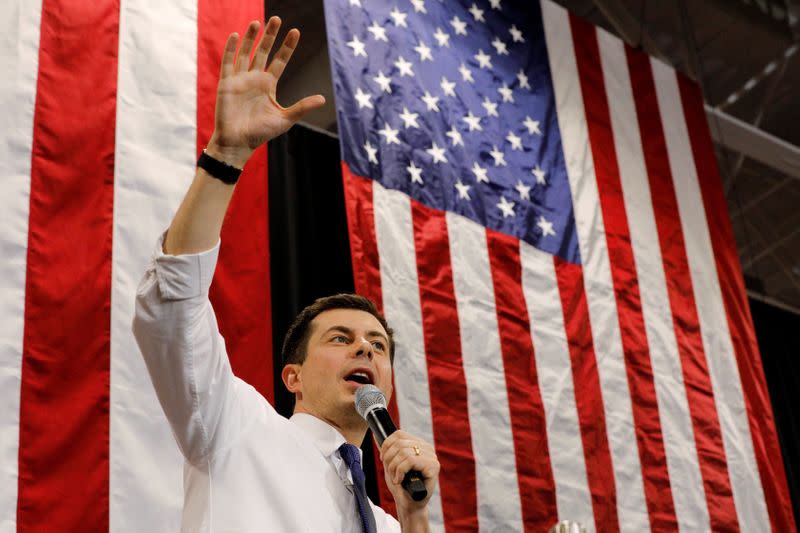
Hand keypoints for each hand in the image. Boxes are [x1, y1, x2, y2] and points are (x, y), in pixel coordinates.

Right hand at [207, 17, 325, 166]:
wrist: (238, 143)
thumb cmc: (260, 133)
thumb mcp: (285, 119)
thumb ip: (302, 107)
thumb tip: (323, 99)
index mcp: (268, 85)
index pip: (280, 61)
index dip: (287, 47)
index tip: (296, 32)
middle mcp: (254, 79)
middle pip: (263, 52)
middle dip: (270, 36)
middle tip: (277, 19)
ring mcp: (240, 79)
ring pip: (246, 53)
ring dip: (251, 38)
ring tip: (257, 22)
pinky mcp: (227, 84)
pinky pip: (228, 63)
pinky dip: (231, 49)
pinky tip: (236, 36)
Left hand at [380, 431, 439, 518]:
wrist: (410, 505)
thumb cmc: (402, 486)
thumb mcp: (391, 465)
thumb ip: (387, 450)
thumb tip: (376, 436)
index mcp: (418, 444)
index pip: (399, 434)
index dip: (386, 445)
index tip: (383, 459)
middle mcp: (427, 448)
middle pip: (399, 443)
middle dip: (388, 459)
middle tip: (390, 472)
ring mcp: (432, 456)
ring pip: (403, 452)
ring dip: (393, 467)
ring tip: (395, 477)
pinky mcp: (433, 466)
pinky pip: (410, 460)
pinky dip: (400, 471)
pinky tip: (400, 480)